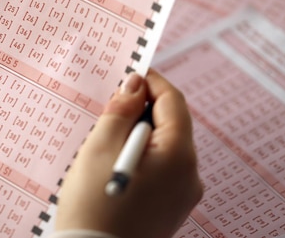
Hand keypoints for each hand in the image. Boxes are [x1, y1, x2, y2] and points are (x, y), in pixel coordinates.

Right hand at [55, 69, 202, 237]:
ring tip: (106, 143)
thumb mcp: (100, 148)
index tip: (127, 74)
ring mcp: (183, 195)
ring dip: (138, 135)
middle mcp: (190, 175)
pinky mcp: (171, 209)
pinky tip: (114, 167)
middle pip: (170, 124)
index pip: (173, 101)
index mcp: (179, 156)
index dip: (151, 82)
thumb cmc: (94, 206)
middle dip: (141, 110)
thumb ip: (121, 111)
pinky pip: (160, 170)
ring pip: (164, 147)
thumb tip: (135, 85)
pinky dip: (141, 158)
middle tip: (109, 109)